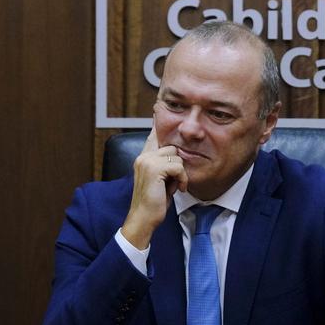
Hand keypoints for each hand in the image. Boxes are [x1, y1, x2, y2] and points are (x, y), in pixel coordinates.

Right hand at [120, 129, 185, 249]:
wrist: (144, 217)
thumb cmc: (154, 201)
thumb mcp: (162, 180)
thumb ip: (166, 166)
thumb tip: (177, 156)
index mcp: (143, 157)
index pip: (153, 136)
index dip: (157, 124)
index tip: (156, 107)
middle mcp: (143, 156)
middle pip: (172, 147)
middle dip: (178, 165)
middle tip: (173, 182)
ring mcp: (147, 161)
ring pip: (176, 157)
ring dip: (180, 174)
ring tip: (174, 186)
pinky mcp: (154, 168)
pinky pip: (178, 166)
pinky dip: (182, 179)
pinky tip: (178, 189)